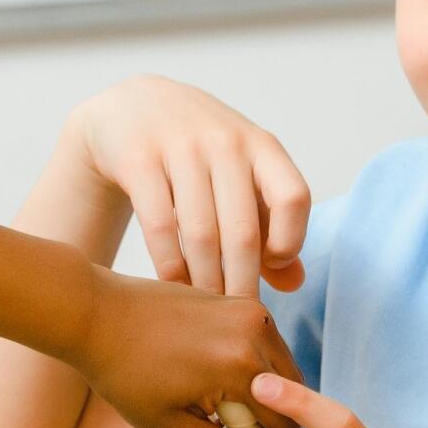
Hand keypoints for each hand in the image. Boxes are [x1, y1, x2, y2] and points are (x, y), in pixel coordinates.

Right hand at [66, 77, 311, 295]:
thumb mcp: (241, 179)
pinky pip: (159, 226)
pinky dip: (169, 266)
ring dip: (204, 282)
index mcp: (262, 146)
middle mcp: (226, 142)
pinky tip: (172, 287)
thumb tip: (294, 283)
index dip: (290, 240)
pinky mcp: (139, 159)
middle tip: (236, 319)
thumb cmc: (200, 155)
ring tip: (205, 308)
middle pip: (243, 230)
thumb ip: (271, 228)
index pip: (294, 197)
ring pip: (201, 234)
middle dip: (241, 284)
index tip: (273, 266)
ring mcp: (181, 147)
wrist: (132, 107)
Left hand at [73, 268, 302, 427]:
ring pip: (281, 373)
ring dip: (263, 400)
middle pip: (291, 397)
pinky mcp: (240, 303)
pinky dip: (252, 374)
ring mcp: (250, 311)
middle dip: (270, 427)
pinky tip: (214, 386)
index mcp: (243, 364)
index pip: (286, 425)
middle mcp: (257, 331)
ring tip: (219, 414)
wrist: (95, 313)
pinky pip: (264, 349)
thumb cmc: (125, 371)